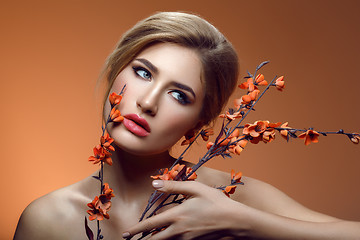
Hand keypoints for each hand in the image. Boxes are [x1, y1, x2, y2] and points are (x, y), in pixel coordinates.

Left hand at [123, 180, 248, 239]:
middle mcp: (179, 231)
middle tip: (132, 239)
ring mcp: (187, 239)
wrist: (235, 221)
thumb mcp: (195, 189)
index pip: (151, 225)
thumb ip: (173, 186)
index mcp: (177, 216)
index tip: (127, 233)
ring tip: (148, 239)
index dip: (137, 230)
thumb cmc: (216, 202)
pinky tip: (169, 237)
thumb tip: (154, 183)